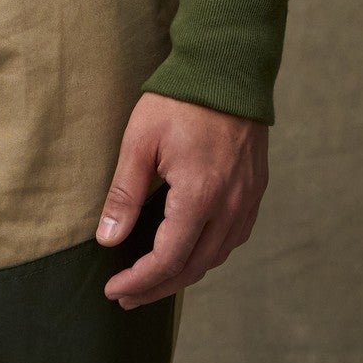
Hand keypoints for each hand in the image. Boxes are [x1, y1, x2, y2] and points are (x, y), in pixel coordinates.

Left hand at [95, 92, 267, 307]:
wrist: (228, 68)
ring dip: (182, 274)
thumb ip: (125, 193)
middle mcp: (229, 207)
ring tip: (152, 279)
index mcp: (199, 197)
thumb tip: (107, 239)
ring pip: (215, 257)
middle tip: (127, 295)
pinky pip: (232, 238)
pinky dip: (207, 253)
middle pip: (193, 268)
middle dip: (157, 286)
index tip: (113, 289)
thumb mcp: (140, 140)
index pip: (168, 260)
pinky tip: (188, 250)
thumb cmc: (180, 100)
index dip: (140, 280)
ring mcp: (246, 201)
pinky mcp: (254, 191)